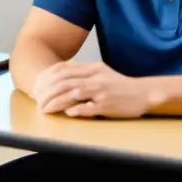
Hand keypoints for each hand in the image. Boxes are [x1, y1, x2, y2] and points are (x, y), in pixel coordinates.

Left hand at [33, 61, 150, 117]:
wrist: (144, 93)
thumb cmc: (119, 85)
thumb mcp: (99, 72)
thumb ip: (80, 73)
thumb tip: (57, 78)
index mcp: (91, 68)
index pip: (62, 70)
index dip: (46, 79)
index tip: (37, 88)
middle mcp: (95, 77)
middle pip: (63, 82)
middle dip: (46, 93)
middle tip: (38, 102)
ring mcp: (102, 91)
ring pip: (72, 94)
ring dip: (55, 102)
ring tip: (45, 109)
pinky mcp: (108, 105)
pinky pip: (89, 107)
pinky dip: (76, 110)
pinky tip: (67, 113)